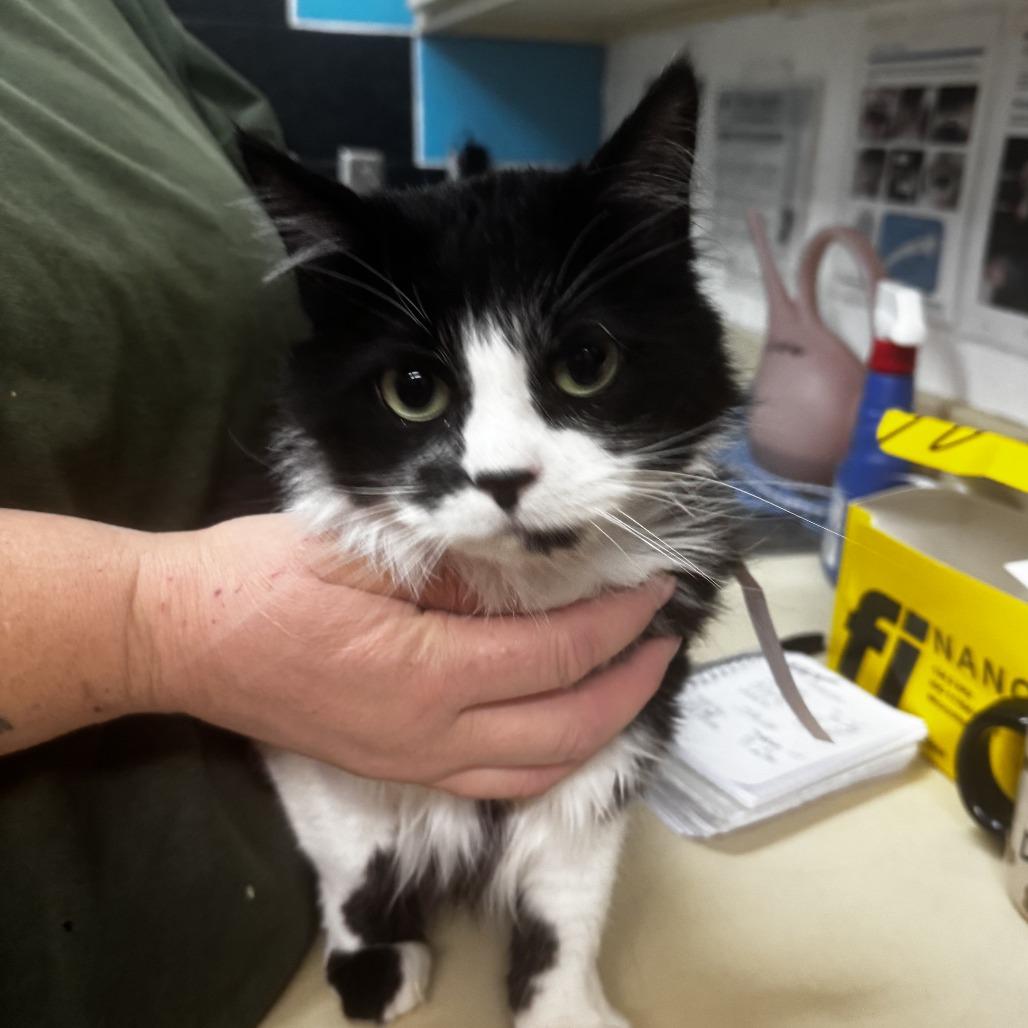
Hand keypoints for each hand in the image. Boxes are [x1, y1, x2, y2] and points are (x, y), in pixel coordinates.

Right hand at [135, 514, 678, 798]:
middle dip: (630, 681)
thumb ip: (450, 562)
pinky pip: (498, 785)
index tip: (653, 587)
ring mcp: (413, 764)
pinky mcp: (397, 770)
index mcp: (425, 671)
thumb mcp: (357, 548)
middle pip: (566, 725)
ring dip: (602, 728)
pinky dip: (553, 759)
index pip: (554, 653)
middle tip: (665, 636)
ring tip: (634, 682)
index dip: (616, 622)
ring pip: (540, 770)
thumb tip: (530, 563)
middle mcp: (430, 735)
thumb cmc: (260, 578)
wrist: (181, 637)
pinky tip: (569, 725)